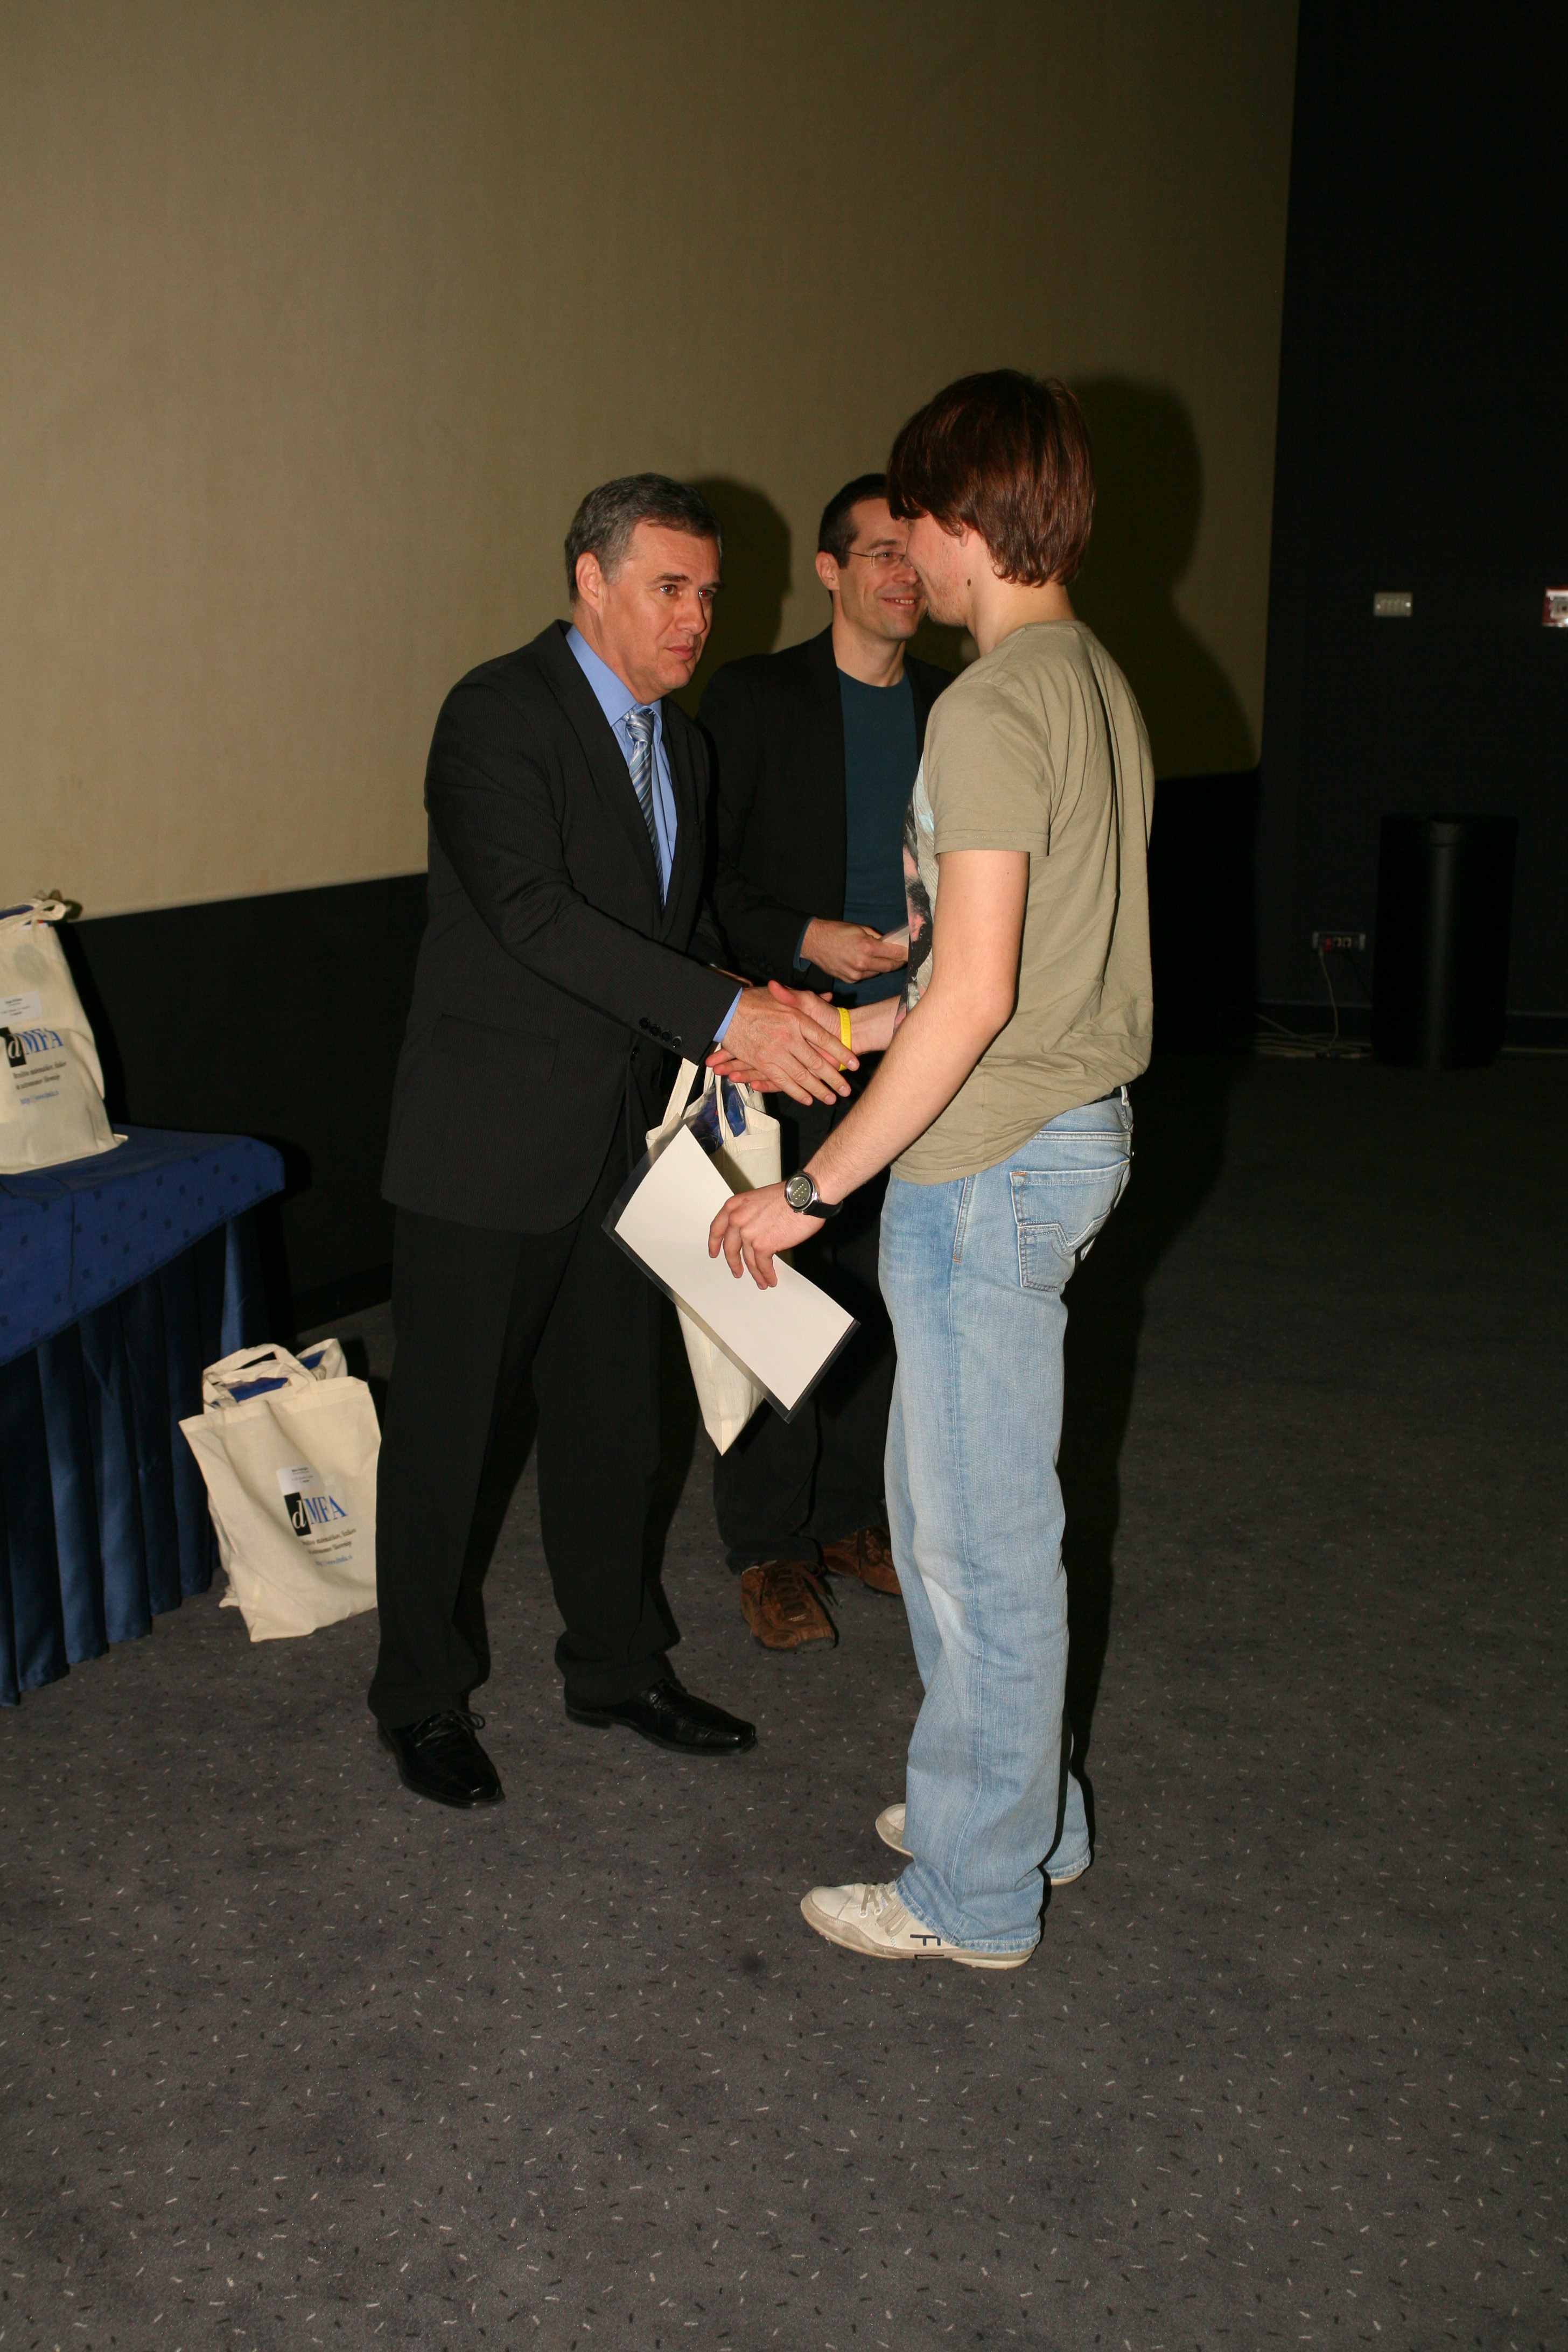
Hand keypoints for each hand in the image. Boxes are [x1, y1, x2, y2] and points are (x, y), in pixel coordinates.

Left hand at [709, 1180, 818, 1288]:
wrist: (804, 1197)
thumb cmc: (789, 1196)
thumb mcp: (758, 1200)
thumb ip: (749, 1215)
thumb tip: (752, 1232)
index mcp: (735, 1206)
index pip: (717, 1228)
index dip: (714, 1243)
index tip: (714, 1252)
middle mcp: (737, 1219)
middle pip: (730, 1249)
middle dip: (734, 1263)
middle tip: (736, 1271)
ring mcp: (748, 1234)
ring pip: (749, 1260)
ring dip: (756, 1273)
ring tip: (761, 1280)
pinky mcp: (763, 1246)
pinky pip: (763, 1265)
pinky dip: (767, 1275)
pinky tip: (770, 1278)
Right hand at [717, 984, 855, 1105]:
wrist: (726, 1009)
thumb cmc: (755, 999)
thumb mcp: (783, 995)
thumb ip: (806, 998)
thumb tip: (829, 998)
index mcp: (797, 1019)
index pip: (826, 1040)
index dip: (842, 1053)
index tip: (854, 1064)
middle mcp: (789, 1037)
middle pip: (817, 1062)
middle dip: (834, 1078)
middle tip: (846, 1089)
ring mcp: (776, 1052)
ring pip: (802, 1076)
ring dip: (818, 1089)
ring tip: (831, 1098)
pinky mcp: (762, 1062)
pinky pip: (783, 1081)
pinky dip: (796, 1092)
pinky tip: (807, 1099)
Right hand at [800, 917, 908, 986]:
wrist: (813, 942)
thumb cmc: (836, 931)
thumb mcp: (859, 928)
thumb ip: (876, 937)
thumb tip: (890, 943)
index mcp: (867, 947)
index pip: (896, 953)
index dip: (907, 954)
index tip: (914, 954)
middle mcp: (863, 963)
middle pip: (889, 966)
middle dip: (897, 962)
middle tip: (901, 957)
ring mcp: (856, 974)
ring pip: (877, 972)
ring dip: (881, 965)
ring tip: (876, 956)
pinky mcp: (850, 980)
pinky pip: (865, 976)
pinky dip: (868, 970)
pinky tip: (861, 962)